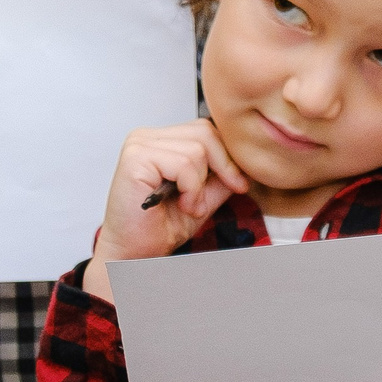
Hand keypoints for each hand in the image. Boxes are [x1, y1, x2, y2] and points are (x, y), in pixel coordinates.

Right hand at [83, 121, 246, 302]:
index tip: (239, 183)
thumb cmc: (160, 225)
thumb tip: (245, 162)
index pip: (206, 129)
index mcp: (161, 140)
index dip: (227, 157)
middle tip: (209, 197)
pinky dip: (190, 189)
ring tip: (188, 205)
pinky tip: (180, 204)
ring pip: (197, 149)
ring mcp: (139, 145)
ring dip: (200, 186)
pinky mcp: (135, 158)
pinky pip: (183, 164)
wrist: (136, 251)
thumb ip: (221, 175)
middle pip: (205, 132)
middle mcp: (147, 137)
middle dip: (220, 168)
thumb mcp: (204, 196)